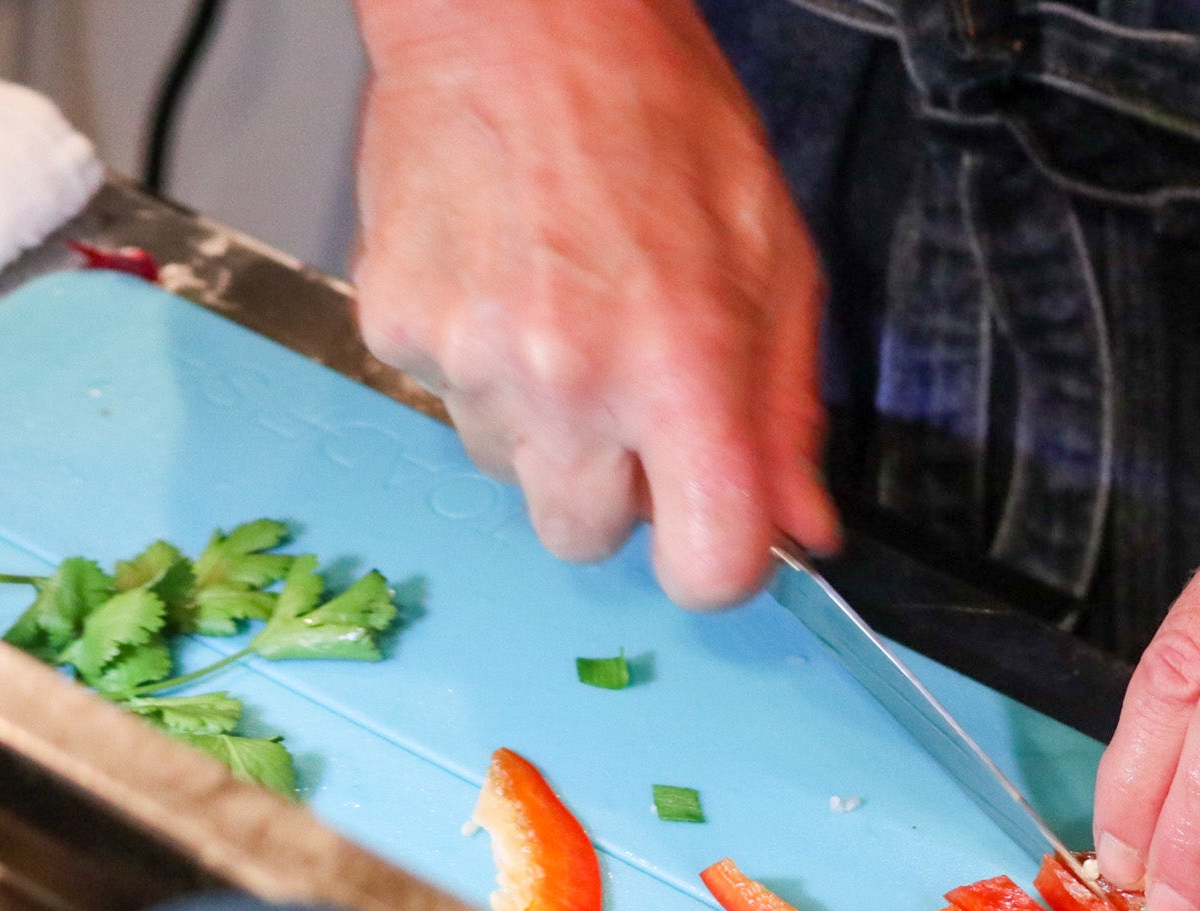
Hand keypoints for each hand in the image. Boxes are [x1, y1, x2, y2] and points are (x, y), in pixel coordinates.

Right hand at [349, 0, 835, 605]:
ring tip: (567, 307)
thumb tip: (802, 526)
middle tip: (631, 390)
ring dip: (546, 424)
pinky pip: (449, 405)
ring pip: (514, 473)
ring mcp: (471, 362)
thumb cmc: (658, 119)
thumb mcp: (775, 262)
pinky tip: (509, 282)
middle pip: (587, 540)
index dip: (715, 562)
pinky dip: (481, 369)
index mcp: (681, 370)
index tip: (715, 529)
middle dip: (617, 491)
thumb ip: (786, 414)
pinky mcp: (398, 332)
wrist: (521, 20)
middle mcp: (569, 382)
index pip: (704, 567)